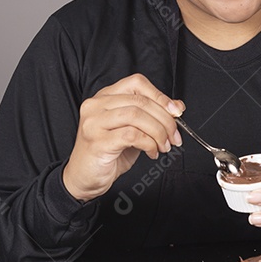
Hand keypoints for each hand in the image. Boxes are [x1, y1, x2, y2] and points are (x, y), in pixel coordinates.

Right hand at [62, 74, 183, 201]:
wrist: (83, 178)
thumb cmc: (107, 153)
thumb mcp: (133, 130)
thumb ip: (151, 116)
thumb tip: (177, 107)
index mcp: (105, 96)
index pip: (137, 83)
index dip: (160, 95)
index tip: (176, 111)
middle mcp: (96, 105)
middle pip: (140, 101)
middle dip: (165, 119)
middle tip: (175, 136)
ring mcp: (94, 122)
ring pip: (137, 116)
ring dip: (158, 132)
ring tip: (164, 146)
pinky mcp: (97, 141)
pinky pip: (132, 135)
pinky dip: (149, 143)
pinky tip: (152, 152)